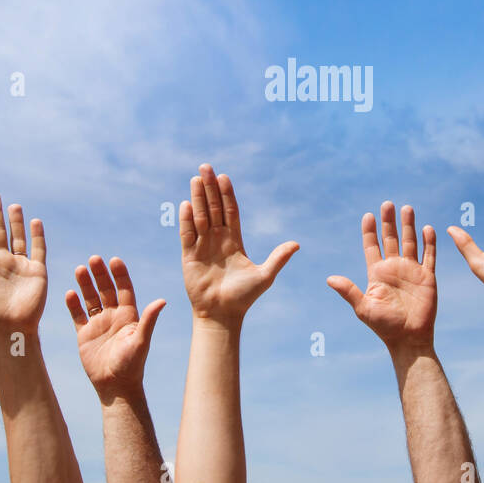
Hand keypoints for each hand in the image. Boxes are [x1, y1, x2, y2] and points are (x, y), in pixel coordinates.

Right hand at [66, 255, 165, 398]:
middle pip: (106, 290)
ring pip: (90, 299)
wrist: (115, 386)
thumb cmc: (132, 365)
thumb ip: (148, 320)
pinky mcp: (85, 334)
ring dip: (85, 284)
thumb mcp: (141, 340)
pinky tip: (69, 293)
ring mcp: (98, 324)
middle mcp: (113, 316)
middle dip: (100, 274)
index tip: (114, 260)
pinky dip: (73, 305)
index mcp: (129, 315)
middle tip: (93, 259)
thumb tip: (162, 301)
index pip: (124, 289)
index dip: (120, 275)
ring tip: (79, 269)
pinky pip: (78, 315)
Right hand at [179, 164, 298, 324]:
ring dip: (197, 197)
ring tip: (196, 178)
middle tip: (205, 167)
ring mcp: (202, 246)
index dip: (227, 194)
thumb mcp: (265, 276)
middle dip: (209, 187)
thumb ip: (278, 258)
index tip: (224, 177)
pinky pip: (187, 233)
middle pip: (213, 207)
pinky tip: (187, 203)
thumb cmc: (243, 297)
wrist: (222, 315)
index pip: (230, 211)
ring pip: (200, 216)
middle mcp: (217, 239)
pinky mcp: (189, 256)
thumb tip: (297, 244)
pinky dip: (187, 219)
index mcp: (234, 240)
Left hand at [329, 202, 437, 350]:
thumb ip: (349, 291)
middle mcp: (394, 269)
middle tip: (387, 204)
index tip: (368, 216)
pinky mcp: (427, 277)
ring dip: (408, 226)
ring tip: (407, 208)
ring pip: (410, 242)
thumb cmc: (384, 326)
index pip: (372, 247)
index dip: (369, 231)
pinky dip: (428, 242)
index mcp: (377, 274)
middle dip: (389, 222)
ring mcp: (411, 271)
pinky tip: (427, 228)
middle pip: (390, 239)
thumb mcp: (363, 308)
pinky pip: (429, 256)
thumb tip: (329, 278)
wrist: (409, 339)